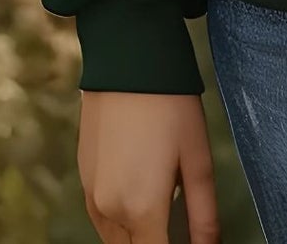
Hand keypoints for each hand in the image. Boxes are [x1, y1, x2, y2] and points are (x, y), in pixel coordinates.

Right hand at [79, 88, 220, 242]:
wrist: (127, 61)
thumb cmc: (170, 105)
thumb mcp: (198, 159)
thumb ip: (204, 216)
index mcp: (142, 209)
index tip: (186, 237)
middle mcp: (110, 210)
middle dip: (157, 241)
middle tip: (179, 220)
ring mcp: (91, 197)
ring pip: (117, 240)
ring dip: (139, 234)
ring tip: (164, 201)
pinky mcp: (83, 180)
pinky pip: (103, 218)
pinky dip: (122, 218)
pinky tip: (142, 189)